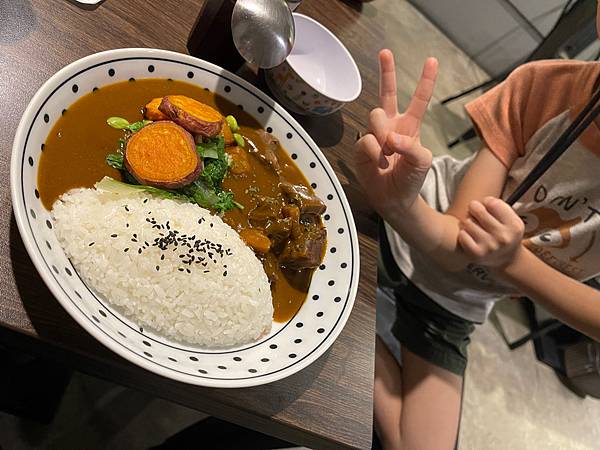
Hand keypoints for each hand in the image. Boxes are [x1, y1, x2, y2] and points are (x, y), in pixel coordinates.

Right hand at [354, 49, 437, 214]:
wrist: (393, 199)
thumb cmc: (410, 179)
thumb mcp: (422, 162)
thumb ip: (411, 147)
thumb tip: (388, 139)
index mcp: (410, 126)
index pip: (419, 100)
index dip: (425, 81)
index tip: (431, 60)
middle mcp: (391, 125)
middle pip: (386, 92)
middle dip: (387, 71)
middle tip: (385, 52)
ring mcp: (375, 134)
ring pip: (375, 116)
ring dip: (383, 133)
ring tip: (388, 153)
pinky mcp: (361, 147)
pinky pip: (366, 140)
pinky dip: (374, 153)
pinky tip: (378, 163)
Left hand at [458, 197, 524, 267]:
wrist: (507, 259)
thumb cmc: (505, 233)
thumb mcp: (511, 219)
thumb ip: (500, 206)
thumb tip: (484, 201)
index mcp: (514, 226)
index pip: (492, 203)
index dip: (487, 202)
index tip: (487, 206)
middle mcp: (503, 237)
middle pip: (478, 210)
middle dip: (474, 208)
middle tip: (474, 212)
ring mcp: (490, 247)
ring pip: (467, 222)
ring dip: (467, 221)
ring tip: (473, 225)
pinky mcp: (477, 254)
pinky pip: (462, 235)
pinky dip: (463, 233)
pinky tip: (469, 236)